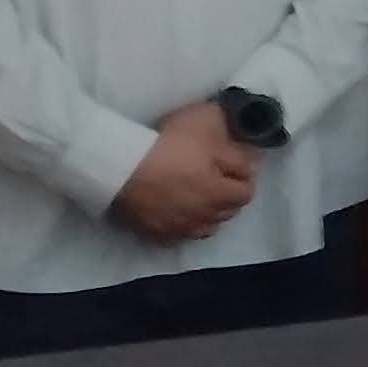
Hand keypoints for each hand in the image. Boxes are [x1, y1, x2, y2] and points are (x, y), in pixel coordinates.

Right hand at [112, 100, 257, 242]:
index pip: (246, 193)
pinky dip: (180, 224)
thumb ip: (237, 151)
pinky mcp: (154, 233)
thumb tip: (248, 164)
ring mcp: (178, 228)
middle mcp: (203, 218)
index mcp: (220, 195)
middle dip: (225, 195)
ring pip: (204, 226)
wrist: (119, 163)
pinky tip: (174, 210)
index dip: (241, 178)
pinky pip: (177, 234)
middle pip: (226, 211)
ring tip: (194, 196)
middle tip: (211, 177)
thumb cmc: (169, 144)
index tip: (229, 166)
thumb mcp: (212, 131)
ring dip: (205, 213)